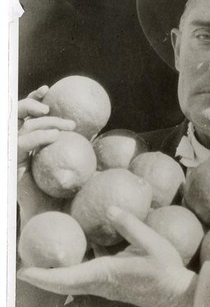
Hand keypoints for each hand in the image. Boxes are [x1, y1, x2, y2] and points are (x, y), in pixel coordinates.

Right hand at [17, 86, 75, 226]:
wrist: (53, 216)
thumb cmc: (65, 193)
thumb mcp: (77, 165)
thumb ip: (82, 148)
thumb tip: (98, 130)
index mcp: (30, 142)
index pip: (26, 115)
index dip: (32, 99)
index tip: (47, 90)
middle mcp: (19, 146)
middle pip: (20, 117)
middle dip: (38, 108)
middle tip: (64, 117)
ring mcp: (15, 155)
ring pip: (22, 127)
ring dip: (43, 122)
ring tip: (62, 125)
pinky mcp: (14, 166)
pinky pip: (20, 145)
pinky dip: (37, 136)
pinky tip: (54, 136)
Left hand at [18, 207, 197, 306]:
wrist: (175, 293)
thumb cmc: (165, 269)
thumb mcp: (151, 242)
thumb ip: (130, 225)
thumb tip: (108, 208)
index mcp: (106, 273)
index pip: (68, 277)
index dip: (44, 275)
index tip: (23, 271)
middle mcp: (100, 282)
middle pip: (63, 283)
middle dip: (42, 276)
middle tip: (23, 266)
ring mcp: (104, 285)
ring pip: (72, 281)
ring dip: (55, 273)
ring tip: (42, 259)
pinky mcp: (110, 282)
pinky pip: (84, 276)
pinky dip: (72, 268)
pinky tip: (74, 251)